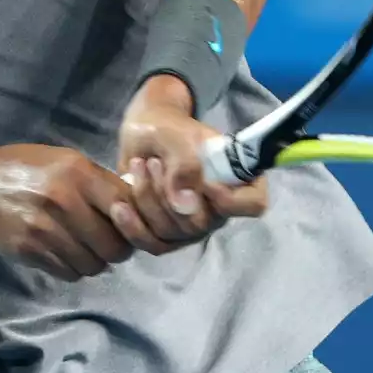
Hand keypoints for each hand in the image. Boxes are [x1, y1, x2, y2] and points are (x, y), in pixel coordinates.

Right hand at [0, 146, 141, 281]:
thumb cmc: (24, 170)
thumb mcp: (63, 161)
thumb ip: (99, 181)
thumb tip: (136, 205)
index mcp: (78, 173)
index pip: (127, 208)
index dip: (134, 221)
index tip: (128, 223)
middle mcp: (65, 201)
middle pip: (115, 246)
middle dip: (117, 249)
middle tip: (108, 243)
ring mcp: (46, 228)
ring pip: (94, 264)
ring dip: (94, 261)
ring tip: (85, 248)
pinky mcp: (30, 250)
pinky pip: (69, 273)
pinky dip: (73, 268)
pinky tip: (64, 253)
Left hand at [117, 75, 269, 247]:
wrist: (143, 134)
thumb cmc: (168, 128)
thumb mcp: (176, 135)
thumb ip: (185, 164)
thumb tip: (185, 205)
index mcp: (237, 180)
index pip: (253, 204)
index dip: (230, 200)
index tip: (205, 181)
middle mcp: (219, 209)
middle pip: (201, 224)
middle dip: (168, 194)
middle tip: (154, 162)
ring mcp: (193, 226)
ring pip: (172, 233)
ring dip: (147, 200)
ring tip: (138, 167)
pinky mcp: (167, 235)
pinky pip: (152, 243)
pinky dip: (132, 226)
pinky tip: (119, 205)